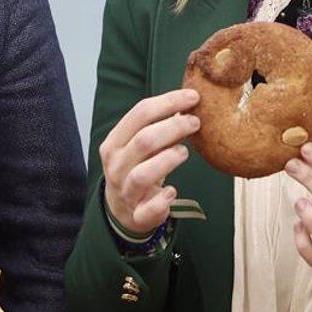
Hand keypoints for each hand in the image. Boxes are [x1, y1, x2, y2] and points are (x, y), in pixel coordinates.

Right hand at [98, 87, 199, 239]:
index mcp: (115, 143)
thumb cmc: (135, 168)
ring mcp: (125, 191)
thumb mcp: (139, 145)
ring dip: (167, 160)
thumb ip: (158, 126)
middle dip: (173, 127)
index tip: (193, 97)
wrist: (122, 209)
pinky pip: (147, 209)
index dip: (168, 102)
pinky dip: (161, 201)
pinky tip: (172, 191)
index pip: (140, 113)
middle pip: (143, 140)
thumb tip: (188, 102)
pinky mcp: (137, 215)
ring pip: (142, 174)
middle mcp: (116, 166)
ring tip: (185, 152)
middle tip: (196, 122)